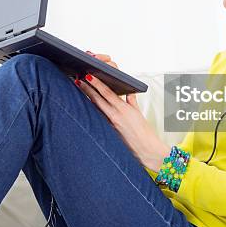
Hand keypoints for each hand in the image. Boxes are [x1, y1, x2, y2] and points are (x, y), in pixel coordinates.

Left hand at [74, 51, 170, 172]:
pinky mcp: (108, 132)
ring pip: (95, 109)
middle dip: (87, 89)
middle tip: (78, 80)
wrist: (146, 150)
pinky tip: (85, 108)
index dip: (97, 84)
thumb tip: (128, 94)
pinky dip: (92, 112)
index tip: (89, 76)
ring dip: (87, 99)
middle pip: (97, 99)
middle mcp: (115, 116)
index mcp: (123, 109)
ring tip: (79, 90)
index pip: (107, 93)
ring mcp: (110, 125)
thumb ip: (132, 102)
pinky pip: (98, 120)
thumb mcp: (139, 113)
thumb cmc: (145, 133)